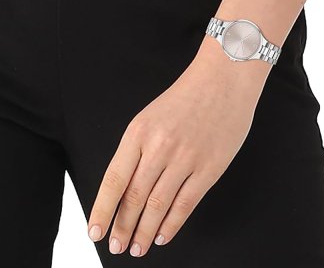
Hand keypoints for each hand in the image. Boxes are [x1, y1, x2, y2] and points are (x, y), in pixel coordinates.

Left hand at [87, 37, 270, 257]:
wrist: (223, 80)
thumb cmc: (187, 96)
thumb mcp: (151, 116)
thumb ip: (139, 149)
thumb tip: (126, 186)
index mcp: (139, 132)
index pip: (114, 180)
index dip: (102, 210)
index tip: (96, 232)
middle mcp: (159, 147)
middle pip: (135, 197)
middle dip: (123, 227)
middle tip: (117, 246)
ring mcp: (186, 158)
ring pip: (158, 205)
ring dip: (145, 231)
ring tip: (137, 247)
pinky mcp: (210, 167)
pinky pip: (186, 203)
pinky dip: (172, 223)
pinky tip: (163, 235)